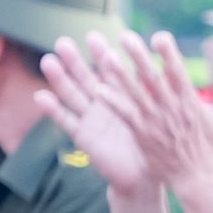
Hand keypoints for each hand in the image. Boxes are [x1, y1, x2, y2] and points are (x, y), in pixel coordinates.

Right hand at [36, 35, 156, 194]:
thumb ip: (160, 93)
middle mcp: (104, 103)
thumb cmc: (157, 144)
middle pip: (86, 78)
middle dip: (74, 61)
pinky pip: (67, 122)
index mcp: (124, 95)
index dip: (101, 55)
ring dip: (59, 79)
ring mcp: (91, 118)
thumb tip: (171, 68)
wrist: (146, 176)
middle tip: (62, 42)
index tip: (94, 36)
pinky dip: (53, 110)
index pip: (111, 71)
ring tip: (48, 61)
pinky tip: (41, 96)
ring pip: (72, 95)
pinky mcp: (83, 136)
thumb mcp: (159, 115)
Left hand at [99, 31, 212, 190]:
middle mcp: (171, 110)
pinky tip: (99, 90)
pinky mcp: (143, 134)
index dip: (168, 54)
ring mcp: (155, 122)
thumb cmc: (210, 147)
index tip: (159, 36)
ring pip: (135, 94)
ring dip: (120, 75)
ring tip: (106, 57)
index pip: (178, 73)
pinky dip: (113, 103)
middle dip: (139, 57)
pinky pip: (125, 115)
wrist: (197, 178)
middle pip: (152, 79)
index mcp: (190, 103)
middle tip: (125, 37)